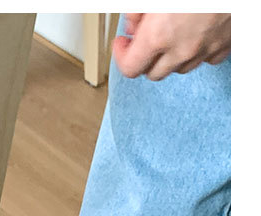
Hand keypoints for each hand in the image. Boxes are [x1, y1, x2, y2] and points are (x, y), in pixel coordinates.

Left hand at [112, 13, 230, 80]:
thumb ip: (137, 11)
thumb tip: (132, 24)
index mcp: (160, 35)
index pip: (130, 68)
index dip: (121, 56)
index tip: (122, 44)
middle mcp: (182, 49)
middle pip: (152, 73)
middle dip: (144, 58)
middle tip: (142, 40)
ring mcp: (205, 50)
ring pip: (178, 69)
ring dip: (169, 57)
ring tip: (170, 33)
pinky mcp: (224, 47)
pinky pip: (203, 60)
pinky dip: (195, 52)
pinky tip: (193, 35)